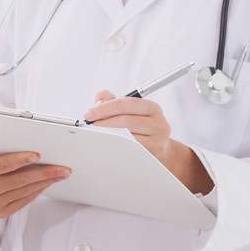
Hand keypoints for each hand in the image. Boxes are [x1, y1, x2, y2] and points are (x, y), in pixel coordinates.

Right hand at [0, 150, 70, 220]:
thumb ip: (4, 149)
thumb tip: (32, 145)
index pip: (4, 164)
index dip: (21, 159)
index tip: (38, 155)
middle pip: (21, 180)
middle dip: (44, 173)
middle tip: (62, 169)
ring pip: (26, 190)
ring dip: (46, 182)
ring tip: (59, 175)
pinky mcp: (2, 212)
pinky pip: (25, 200)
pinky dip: (38, 191)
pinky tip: (47, 183)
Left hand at [83, 91, 213, 193]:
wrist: (161, 150)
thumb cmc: (140, 128)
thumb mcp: (130, 111)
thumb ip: (112, 101)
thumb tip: (99, 98)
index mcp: (151, 107)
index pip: (124, 104)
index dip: (104, 108)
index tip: (88, 114)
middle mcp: (158, 122)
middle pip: (124, 120)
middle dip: (102, 122)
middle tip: (88, 125)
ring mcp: (158, 138)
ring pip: (126, 135)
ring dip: (107, 134)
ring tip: (95, 134)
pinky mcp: (154, 152)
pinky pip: (130, 148)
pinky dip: (116, 145)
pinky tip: (106, 144)